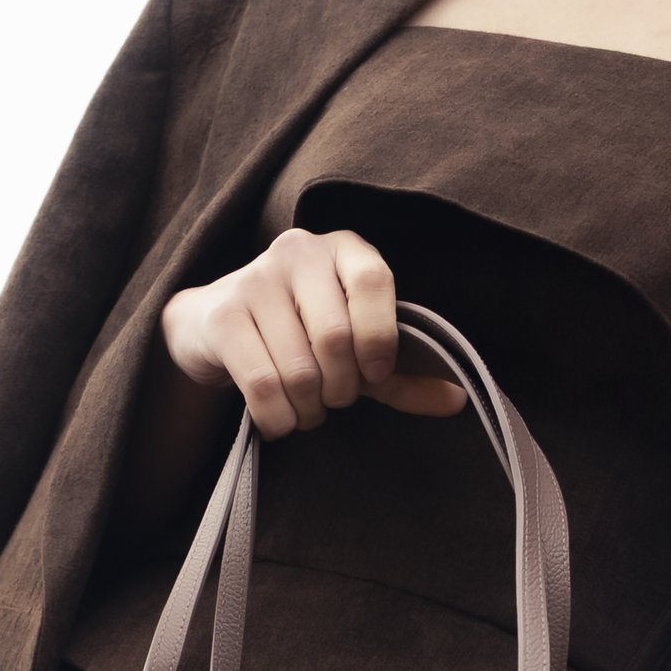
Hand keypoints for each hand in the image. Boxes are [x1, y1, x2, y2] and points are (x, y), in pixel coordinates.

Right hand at [161, 227, 467, 437]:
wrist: (214, 327)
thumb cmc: (300, 335)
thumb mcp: (356, 351)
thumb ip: (403, 375)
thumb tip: (457, 399)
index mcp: (344, 251)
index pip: (374, 282)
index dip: (380, 337)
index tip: (376, 375)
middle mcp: (298, 252)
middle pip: (336, 337)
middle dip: (342, 388)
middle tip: (336, 399)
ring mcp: (254, 279)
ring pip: (299, 369)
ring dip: (309, 409)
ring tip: (307, 410)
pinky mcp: (222, 316)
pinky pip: (262, 383)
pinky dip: (278, 418)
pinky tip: (279, 419)